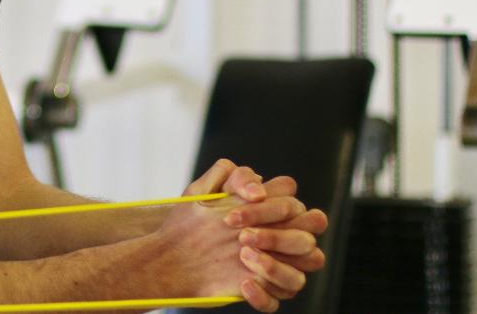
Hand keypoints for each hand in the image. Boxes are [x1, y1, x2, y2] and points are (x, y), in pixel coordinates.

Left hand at [183, 160, 327, 311]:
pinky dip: (263, 295)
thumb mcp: (204, 191)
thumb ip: (231, 175)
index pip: (296, 205)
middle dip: (278, 237)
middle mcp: (279, 241)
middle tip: (242, 236)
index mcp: (271, 214)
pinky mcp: (262, 293)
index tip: (244, 203)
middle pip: (306, 239)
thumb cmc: (192, 219)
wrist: (169, 254)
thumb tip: (257, 188)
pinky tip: (243, 284)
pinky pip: (277, 301)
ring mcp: (274, 268)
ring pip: (299, 276)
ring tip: (243, 255)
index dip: (276, 204)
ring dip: (276, 267)